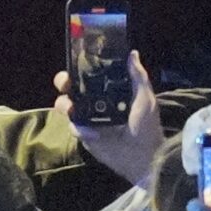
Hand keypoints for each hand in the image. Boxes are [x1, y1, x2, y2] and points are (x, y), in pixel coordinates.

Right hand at [51, 49, 159, 185]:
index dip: (80, 68)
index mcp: (110, 91)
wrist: (142, 156)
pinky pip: (73, 127)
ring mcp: (88, 119)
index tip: (76, 63)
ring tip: (72, 109)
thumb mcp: (145, 98)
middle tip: (66, 83)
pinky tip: (92, 133)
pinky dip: (78, 128)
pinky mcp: (85, 135)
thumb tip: (132, 54)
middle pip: (71, 88)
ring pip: (66, 106)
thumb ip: (137, 76)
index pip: (90, 75)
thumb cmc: (146, 126)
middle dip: (64, 82)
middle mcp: (96, 102)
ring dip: (65, 104)